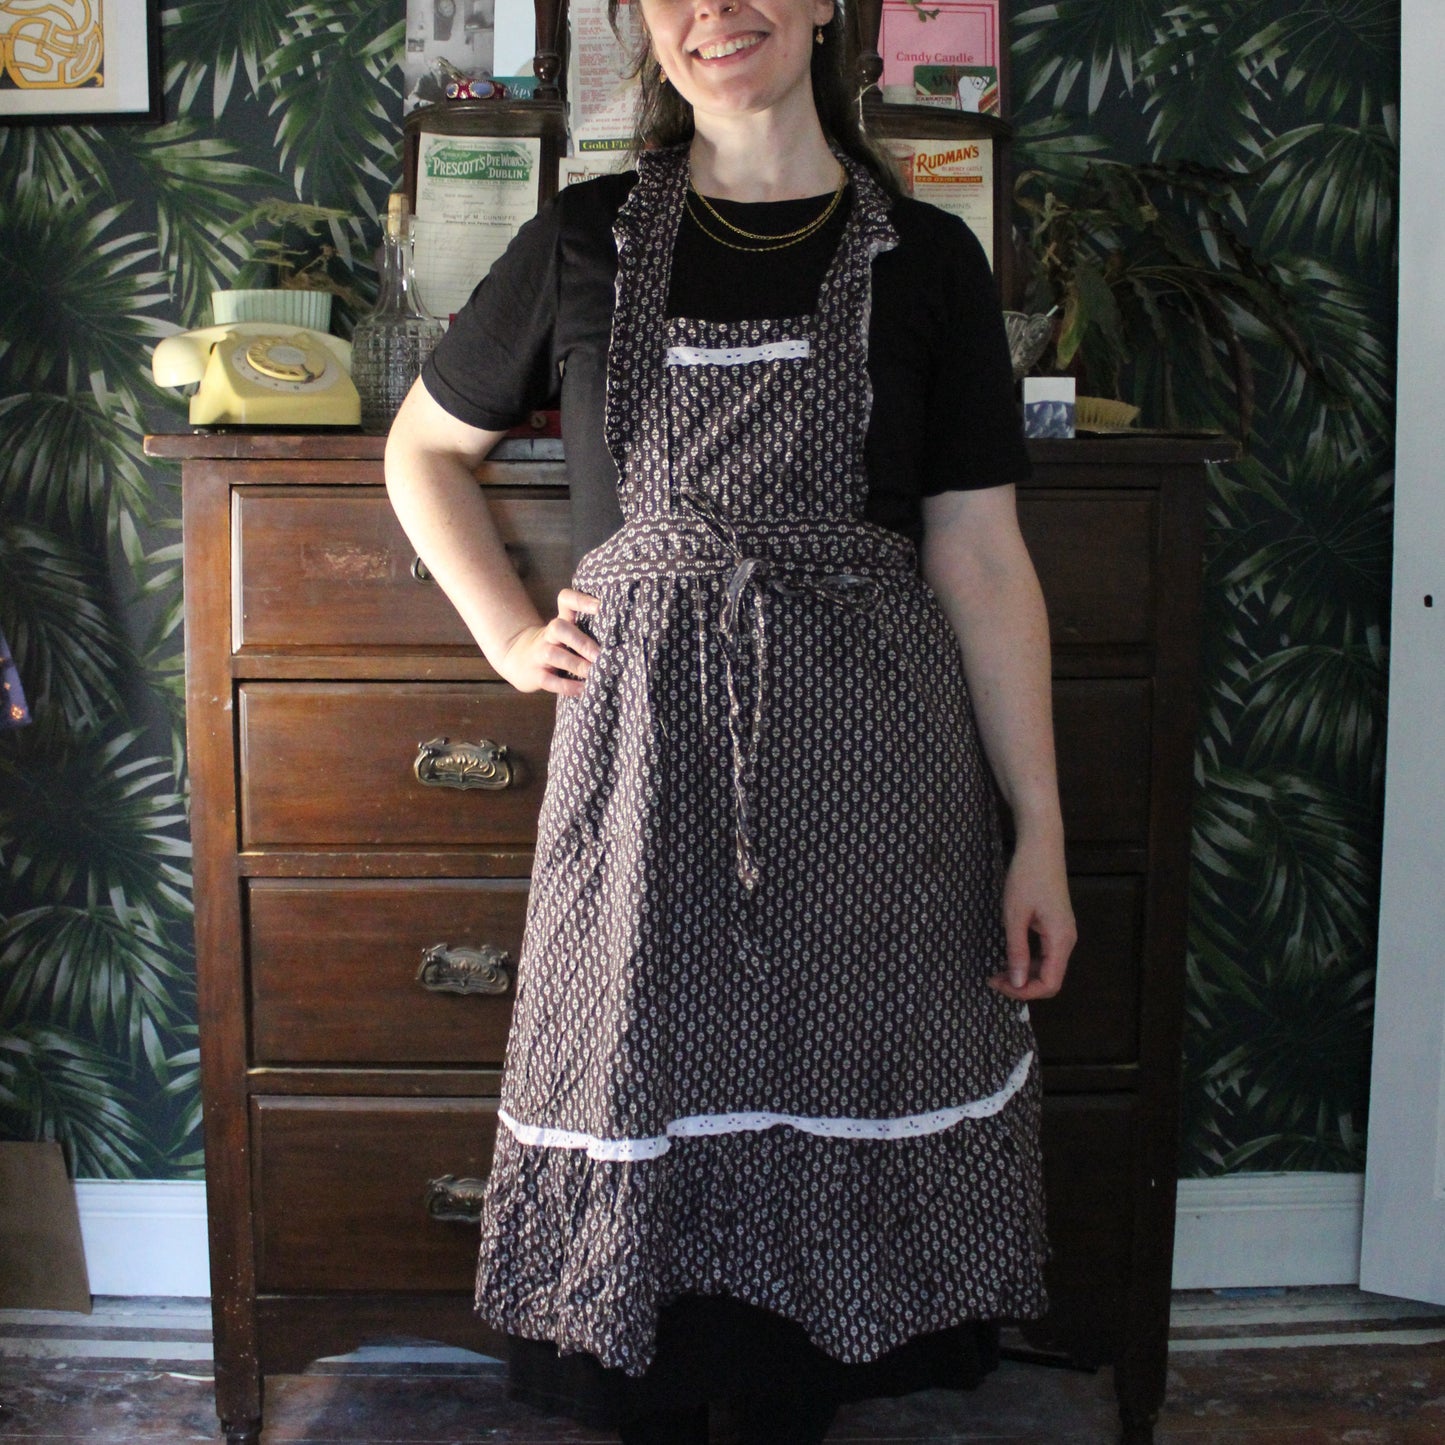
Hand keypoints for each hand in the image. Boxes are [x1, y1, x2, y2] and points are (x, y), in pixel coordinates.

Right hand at [495, 588, 600, 696]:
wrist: (518, 659)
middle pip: (559, 627)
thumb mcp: (567, 633)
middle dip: (581, 641)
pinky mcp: (535, 675)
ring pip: (554, 654)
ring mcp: (539, 654)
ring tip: (595, 673)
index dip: (581, 600)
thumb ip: (589, 632)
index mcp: (561, 619)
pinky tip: (584, 690)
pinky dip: (568, 686)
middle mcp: (549, 634)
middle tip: (601, 654)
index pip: (565, 599)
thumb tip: (627, 641)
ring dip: (577, 664)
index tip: (601, 606)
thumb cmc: (557, 646)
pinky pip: (550, 681)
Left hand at [988, 834, 1075, 1000]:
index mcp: (1061, 940)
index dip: (1024, 992)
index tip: (999, 984)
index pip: (1049, 984)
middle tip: (994, 979)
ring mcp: (1063, 933)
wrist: (1041, 847)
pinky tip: (1011, 957)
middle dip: (1023, 985)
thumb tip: (1018, 983)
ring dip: (1025, 974)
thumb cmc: (1027, 877)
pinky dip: (1029, 961)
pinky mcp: (1057, 926)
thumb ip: (1017, 951)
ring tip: (999, 971)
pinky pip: (1046, 954)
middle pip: (1050, 979)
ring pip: (1048, 968)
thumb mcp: (1015, 916)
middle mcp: (1067, 941)